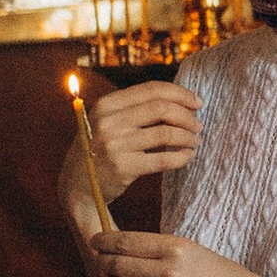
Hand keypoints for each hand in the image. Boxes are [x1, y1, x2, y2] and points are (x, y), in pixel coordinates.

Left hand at [84, 228, 260, 276]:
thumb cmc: (220, 274)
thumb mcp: (193, 249)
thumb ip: (160, 249)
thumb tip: (124, 247)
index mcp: (177, 248)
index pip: (127, 242)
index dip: (104, 241)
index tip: (96, 240)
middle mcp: (169, 272)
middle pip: (118, 264)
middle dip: (102, 260)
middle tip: (98, 258)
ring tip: (102, 276)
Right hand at [89, 77, 198, 196]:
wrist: (78, 186)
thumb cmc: (101, 149)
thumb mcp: (107, 121)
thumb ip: (135, 108)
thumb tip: (183, 99)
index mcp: (106, 104)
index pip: (152, 90)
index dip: (180, 94)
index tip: (197, 102)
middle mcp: (108, 121)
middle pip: (161, 108)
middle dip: (187, 115)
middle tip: (198, 124)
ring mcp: (114, 144)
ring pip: (166, 133)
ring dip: (188, 137)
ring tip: (195, 141)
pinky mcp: (123, 168)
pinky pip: (163, 159)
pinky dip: (182, 157)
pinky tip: (187, 156)